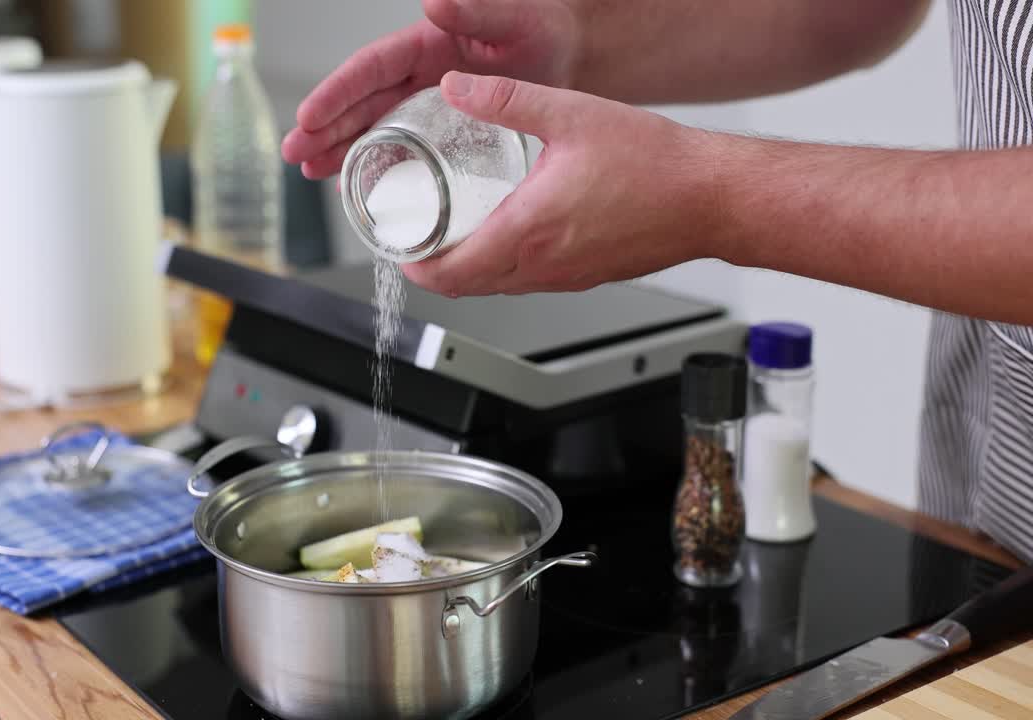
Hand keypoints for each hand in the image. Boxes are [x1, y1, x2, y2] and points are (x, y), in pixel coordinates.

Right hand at [281, 0, 581, 179]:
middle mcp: (417, 75)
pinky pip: (400, 146)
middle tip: (294, 154)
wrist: (569, 55)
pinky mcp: (441, 128)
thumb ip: (474, 10)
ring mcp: (426, 103)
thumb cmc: (542, 29)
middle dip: (324, 129)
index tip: (308, 116)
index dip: (335, 93)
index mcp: (423, 45)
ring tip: (311, 173)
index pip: (368, 69)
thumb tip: (434, 1)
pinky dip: (377, 164)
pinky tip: (357, 185)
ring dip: (340, 150)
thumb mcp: (511, 18)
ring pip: (372, 128)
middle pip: (360, 103)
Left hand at [402, 72, 724, 296]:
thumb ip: (506, 98)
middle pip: (468, 287)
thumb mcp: (570, 114)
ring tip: (455, 237)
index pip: (451, 272)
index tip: (399, 250)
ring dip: (471, 270)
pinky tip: (511, 234)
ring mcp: (566, 276)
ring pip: (500, 286)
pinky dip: (506, 267)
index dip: (416, 267)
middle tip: (417, 243)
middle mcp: (544, 264)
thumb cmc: (657, 165)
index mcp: (529, 230)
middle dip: (435, 270)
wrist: (712, 198)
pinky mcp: (587, 276)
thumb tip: (457, 87)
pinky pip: (531, 280)